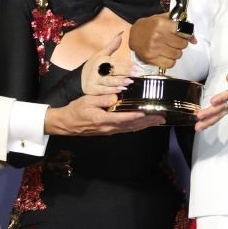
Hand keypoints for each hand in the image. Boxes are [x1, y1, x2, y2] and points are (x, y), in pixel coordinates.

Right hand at [44, 93, 164, 135]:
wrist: (66, 124)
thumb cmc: (76, 110)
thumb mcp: (86, 100)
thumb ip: (102, 99)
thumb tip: (115, 97)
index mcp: (102, 119)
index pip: (122, 118)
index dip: (135, 116)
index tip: (147, 113)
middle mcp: (108, 128)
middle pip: (131, 125)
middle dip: (147, 122)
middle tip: (161, 118)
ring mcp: (109, 131)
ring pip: (130, 129)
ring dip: (145, 125)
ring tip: (158, 121)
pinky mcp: (109, 131)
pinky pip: (126, 129)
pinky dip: (137, 127)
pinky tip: (144, 124)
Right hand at [80, 33, 132, 94]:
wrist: (78, 78)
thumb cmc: (93, 66)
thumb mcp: (100, 54)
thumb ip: (112, 46)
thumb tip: (121, 34)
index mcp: (101, 60)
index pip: (115, 62)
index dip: (127, 64)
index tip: (136, 67)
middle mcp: (97, 70)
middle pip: (112, 70)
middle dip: (124, 72)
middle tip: (136, 73)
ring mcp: (94, 80)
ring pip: (108, 81)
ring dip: (119, 81)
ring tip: (130, 81)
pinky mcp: (93, 89)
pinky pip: (103, 90)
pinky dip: (112, 90)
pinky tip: (120, 90)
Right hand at [128, 13, 194, 69]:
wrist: (133, 35)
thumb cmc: (150, 26)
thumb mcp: (164, 19)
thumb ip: (181, 26)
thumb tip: (194, 40)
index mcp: (161, 24)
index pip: (183, 32)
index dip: (185, 34)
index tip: (182, 34)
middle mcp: (158, 36)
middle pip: (182, 45)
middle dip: (181, 43)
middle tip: (175, 41)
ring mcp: (154, 49)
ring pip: (178, 55)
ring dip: (176, 52)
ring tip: (169, 47)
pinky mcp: (151, 59)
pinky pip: (170, 64)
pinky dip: (170, 60)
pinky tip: (165, 55)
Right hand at [195, 66, 227, 131]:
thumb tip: (227, 79)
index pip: (223, 107)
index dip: (212, 114)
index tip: (200, 121)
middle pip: (222, 111)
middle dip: (209, 119)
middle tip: (197, 127)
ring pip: (224, 106)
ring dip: (211, 112)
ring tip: (199, 119)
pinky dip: (222, 98)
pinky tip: (213, 102)